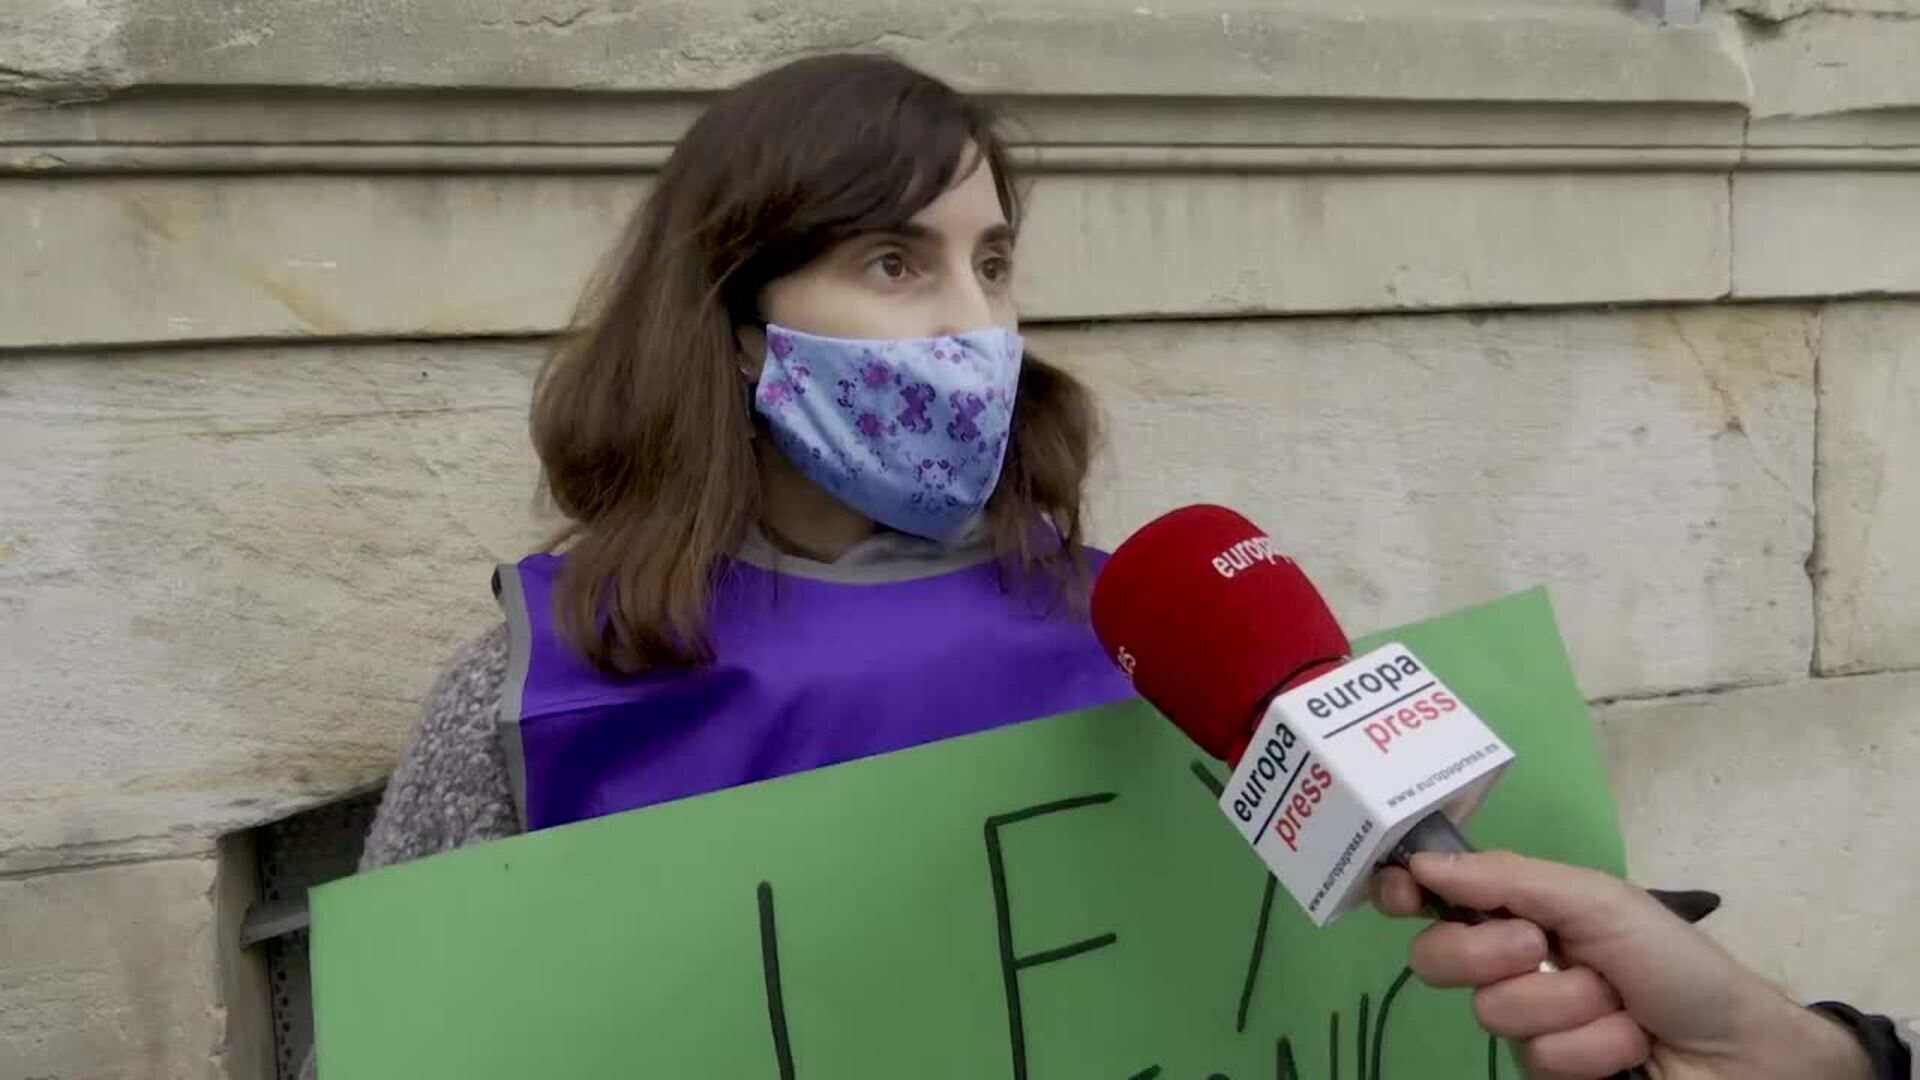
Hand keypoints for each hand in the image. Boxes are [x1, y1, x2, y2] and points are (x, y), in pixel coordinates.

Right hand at [1371, 850, 1870, 1079]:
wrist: (1735, 1049)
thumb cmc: (1674, 961)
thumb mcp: (1598, 899)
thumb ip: (1509, 877)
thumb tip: (1422, 859)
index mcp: (1521, 910)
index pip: (1439, 897)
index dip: (1406, 891)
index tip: (1401, 890)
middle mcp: (1512, 964)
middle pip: (1439, 956)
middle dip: (1491, 952)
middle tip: (1541, 947)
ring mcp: (1529, 1023)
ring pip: (1495, 1012)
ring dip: (1570, 1005)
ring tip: (1619, 1004)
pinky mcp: (1548, 1073)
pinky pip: (1538, 1059)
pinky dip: (1593, 1047)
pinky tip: (1628, 1044)